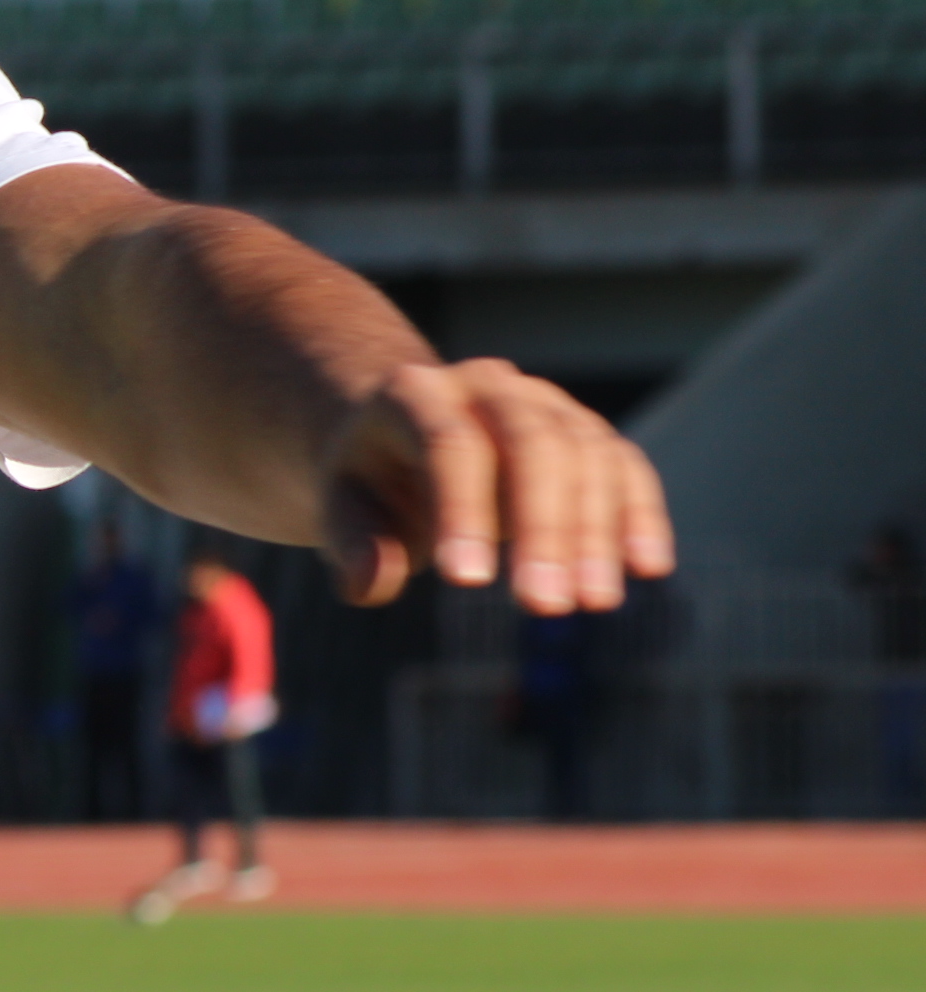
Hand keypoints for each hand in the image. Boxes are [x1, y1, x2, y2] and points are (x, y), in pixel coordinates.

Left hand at [320, 358, 674, 616]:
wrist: (403, 438)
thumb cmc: (372, 482)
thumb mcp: (342, 506)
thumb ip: (354, 543)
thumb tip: (372, 583)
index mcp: (413, 394)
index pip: (449, 446)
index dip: (462, 513)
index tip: (467, 584)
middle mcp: (486, 385)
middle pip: (531, 443)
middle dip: (543, 527)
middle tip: (543, 606)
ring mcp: (541, 402)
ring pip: (586, 454)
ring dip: (595, 532)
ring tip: (591, 604)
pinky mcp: (583, 431)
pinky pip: (622, 464)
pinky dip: (639, 512)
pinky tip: (648, 567)